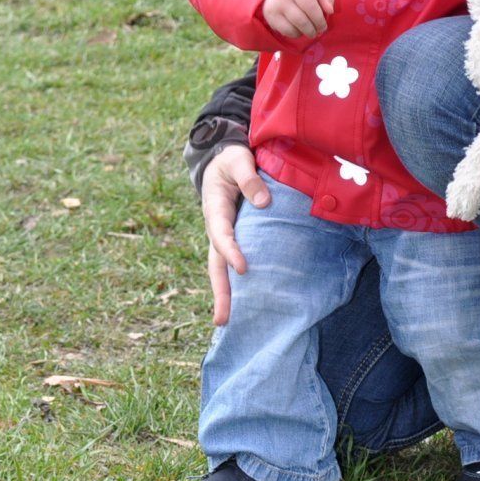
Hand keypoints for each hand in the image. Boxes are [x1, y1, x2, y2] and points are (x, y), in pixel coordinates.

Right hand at [202, 143, 269, 324]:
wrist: (222, 158)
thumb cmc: (232, 159)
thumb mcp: (239, 159)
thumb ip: (249, 178)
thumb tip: (264, 203)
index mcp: (215, 208)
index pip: (222, 234)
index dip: (231, 252)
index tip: (243, 268)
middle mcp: (216, 226)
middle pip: (216, 263)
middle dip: (220, 291)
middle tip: (222, 320)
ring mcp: (224, 234)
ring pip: (222, 268)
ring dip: (225, 294)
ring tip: (226, 322)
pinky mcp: (235, 237)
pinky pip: (233, 262)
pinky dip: (236, 282)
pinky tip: (245, 302)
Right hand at [263, 0, 334, 38]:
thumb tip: (330, 10)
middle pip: (311, 9)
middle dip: (320, 23)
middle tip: (322, 28)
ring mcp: (278, 1)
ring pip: (301, 23)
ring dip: (310, 31)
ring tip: (313, 32)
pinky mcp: (271, 14)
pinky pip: (290, 31)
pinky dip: (298, 34)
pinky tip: (299, 30)